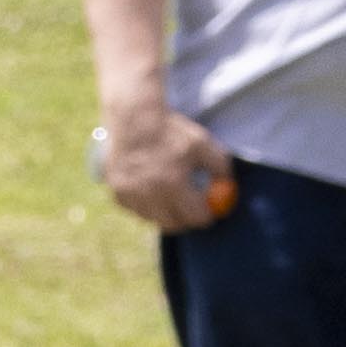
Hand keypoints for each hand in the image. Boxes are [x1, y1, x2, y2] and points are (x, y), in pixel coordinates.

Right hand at [91, 83, 240, 231]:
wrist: (133, 120)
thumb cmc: (171, 131)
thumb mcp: (202, 143)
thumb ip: (219, 167)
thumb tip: (228, 187)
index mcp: (173, 183)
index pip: (196, 217)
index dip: (206, 216)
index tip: (209, 212)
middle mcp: (149, 194)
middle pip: (173, 225)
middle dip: (186, 220)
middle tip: (191, 212)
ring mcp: (130, 196)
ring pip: (154, 219)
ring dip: (164, 213)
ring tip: (169, 194)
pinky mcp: (117, 195)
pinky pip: (137, 211)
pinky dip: (146, 205)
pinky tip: (149, 188)